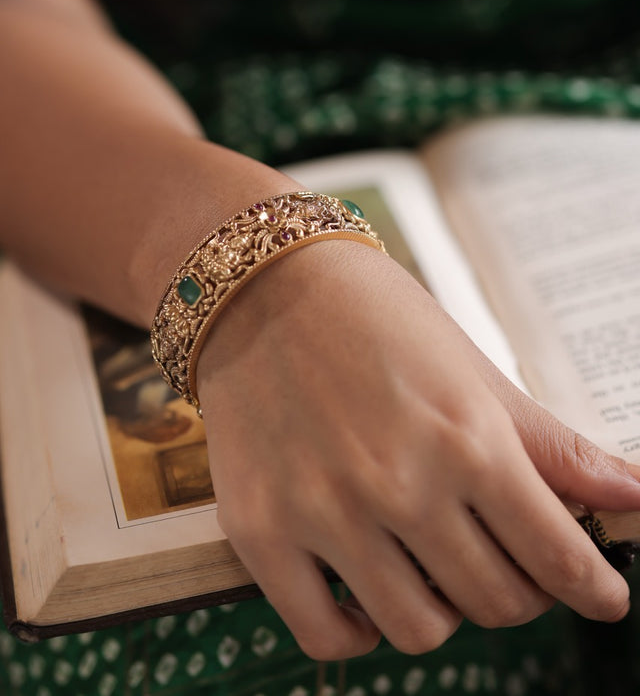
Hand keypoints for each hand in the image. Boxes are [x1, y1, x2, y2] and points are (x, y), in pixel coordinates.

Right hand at [197, 243, 639, 659]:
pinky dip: (358, 631)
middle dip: (521, 592)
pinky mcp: (263, 531)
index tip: (601, 596)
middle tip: (508, 560)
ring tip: (432, 566)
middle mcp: (399, 486)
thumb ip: (551, 444)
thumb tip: (631, 492)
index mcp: (467, 440)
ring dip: (443, 610)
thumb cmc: (375, 317)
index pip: (557, 556)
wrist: (265, 286)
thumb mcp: (473, 372)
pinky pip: (326, 636)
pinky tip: (367, 592)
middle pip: (496, 602)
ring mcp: (326, 514)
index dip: (593, 588)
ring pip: (419, 630)